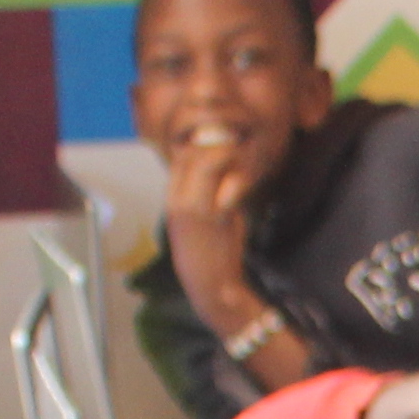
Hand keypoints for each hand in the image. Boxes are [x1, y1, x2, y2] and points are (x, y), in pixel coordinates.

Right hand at [160, 134, 269, 327]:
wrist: (210, 286)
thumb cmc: (213, 254)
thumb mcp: (206, 219)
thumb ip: (210, 194)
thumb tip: (226, 172)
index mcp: (173, 198)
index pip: (180, 156)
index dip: (201, 141)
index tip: (224, 136)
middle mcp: (176, 199)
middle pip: (189, 152)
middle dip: (213, 138)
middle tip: (237, 132)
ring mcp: (189, 206)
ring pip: (202, 160)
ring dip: (224, 148)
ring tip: (242, 144)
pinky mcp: (207, 215)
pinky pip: (217, 180)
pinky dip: (232, 167)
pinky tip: (245, 166)